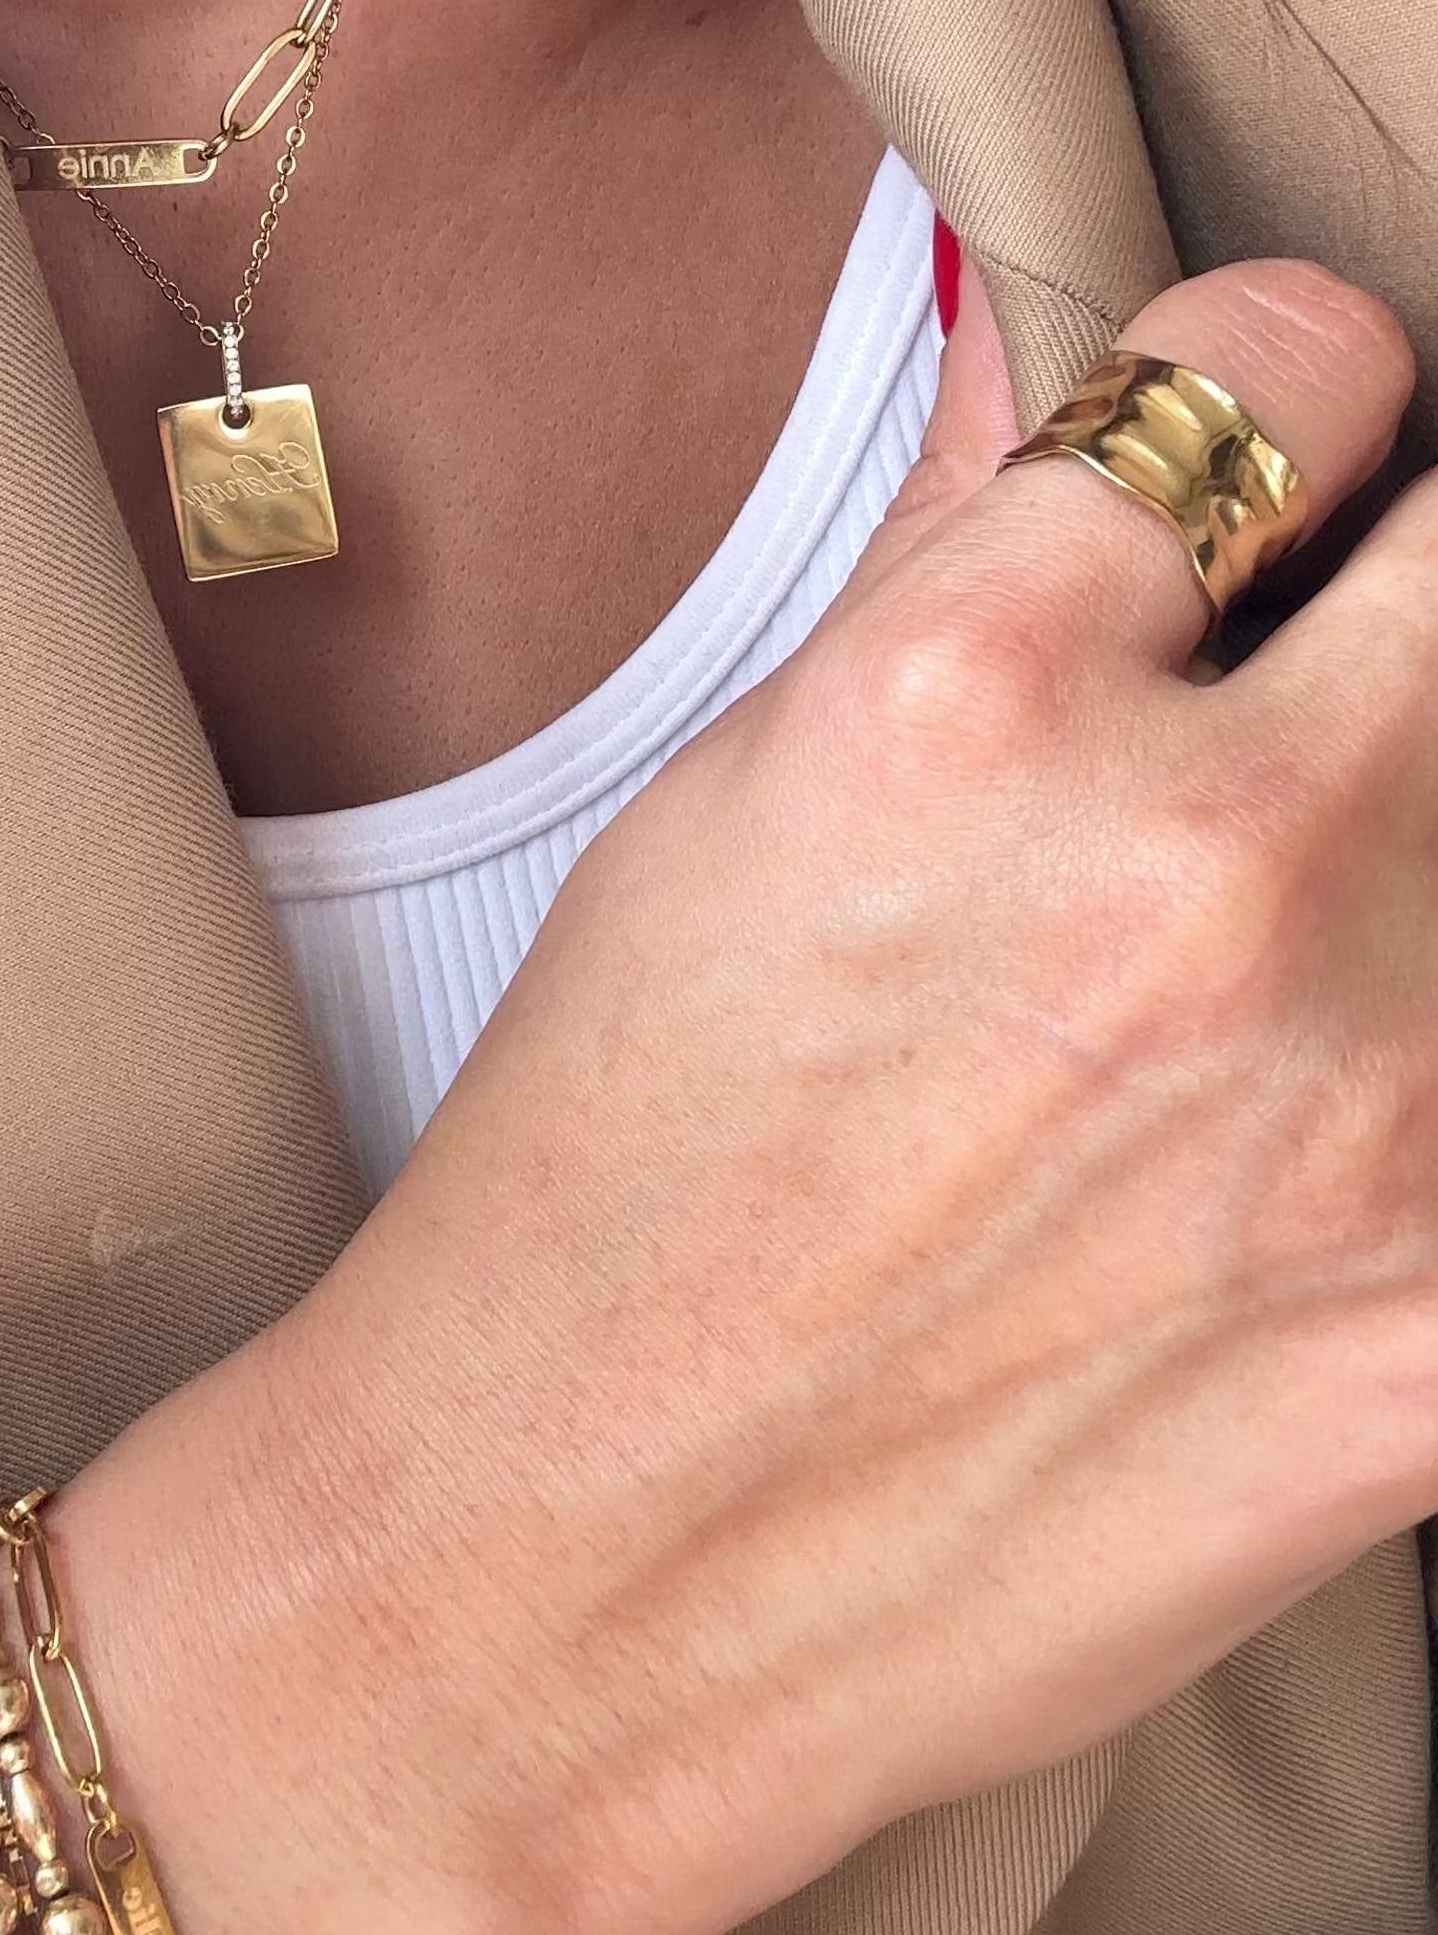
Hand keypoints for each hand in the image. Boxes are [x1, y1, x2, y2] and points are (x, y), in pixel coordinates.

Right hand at [0, 258, 1437, 1934]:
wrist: (580, 1574)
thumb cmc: (608, 1184)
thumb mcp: (725, 815)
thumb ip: (947, 584)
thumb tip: (1055, 393)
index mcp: (977, 695)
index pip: (1294, 360)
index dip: (1279, 391)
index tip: (1256, 473)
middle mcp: (1209, 858)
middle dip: (1399, 581)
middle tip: (1308, 686)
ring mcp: (1373, 1101)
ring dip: (1408, 842)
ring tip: (1270, 942)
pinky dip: (1414, 1071)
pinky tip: (1304, 1124)